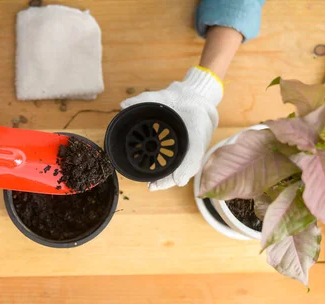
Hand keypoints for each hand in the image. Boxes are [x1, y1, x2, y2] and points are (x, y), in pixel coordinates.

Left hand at [120, 67, 221, 190]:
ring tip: (154, 186)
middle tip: (154, 186)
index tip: (178, 180)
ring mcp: (198, 145)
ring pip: (187, 167)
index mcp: (197, 124)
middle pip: (189, 165)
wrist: (198, 98)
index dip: (186, 166)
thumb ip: (144, 99)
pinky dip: (174, 173)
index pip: (195, 150)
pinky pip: (186, 164)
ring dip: (171, 178)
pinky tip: (160, 179)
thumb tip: (124, 105)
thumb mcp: (163, 95)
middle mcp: (200, 138)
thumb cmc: (180, 98)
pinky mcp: (194, 149)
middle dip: (171, 178)